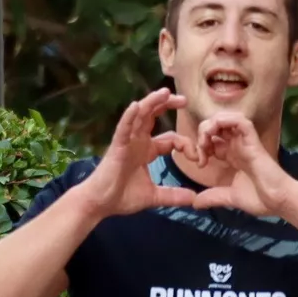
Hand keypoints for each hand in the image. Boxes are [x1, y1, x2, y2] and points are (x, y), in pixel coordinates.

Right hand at [79, 90, 200, 216]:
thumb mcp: (154, 196)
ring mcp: (127, 141)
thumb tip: (194, 199)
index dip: (185, 145)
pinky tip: (136, 106)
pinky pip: (123, 128)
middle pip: (153, 116)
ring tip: (165, 92)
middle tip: (184, 100)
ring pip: (140, 116)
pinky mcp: (117, 146)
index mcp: (147, 150)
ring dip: (151, 103)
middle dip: (167, 105)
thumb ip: (173, 195)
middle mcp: (137, 141)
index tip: (197, 158)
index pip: (171, 139)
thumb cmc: (122, 196)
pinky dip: (129, 117)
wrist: (100, 204)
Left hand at [191, 112, 297, 216]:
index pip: (213, 139)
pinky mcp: (252, 140)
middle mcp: (238, 145)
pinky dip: (223, 121)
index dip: (202, 146)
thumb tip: (195, 204)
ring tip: (205, 140)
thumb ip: (212, 197)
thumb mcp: (230, 198)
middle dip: (202, 133)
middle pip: (216, 125)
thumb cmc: (261, 199)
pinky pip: (239, 120)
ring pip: (225, 118)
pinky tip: (214, 133)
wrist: (279, 201)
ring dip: (210, 125)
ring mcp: (245, 141)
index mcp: (233, 155)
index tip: (200, 163)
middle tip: (201, 151)